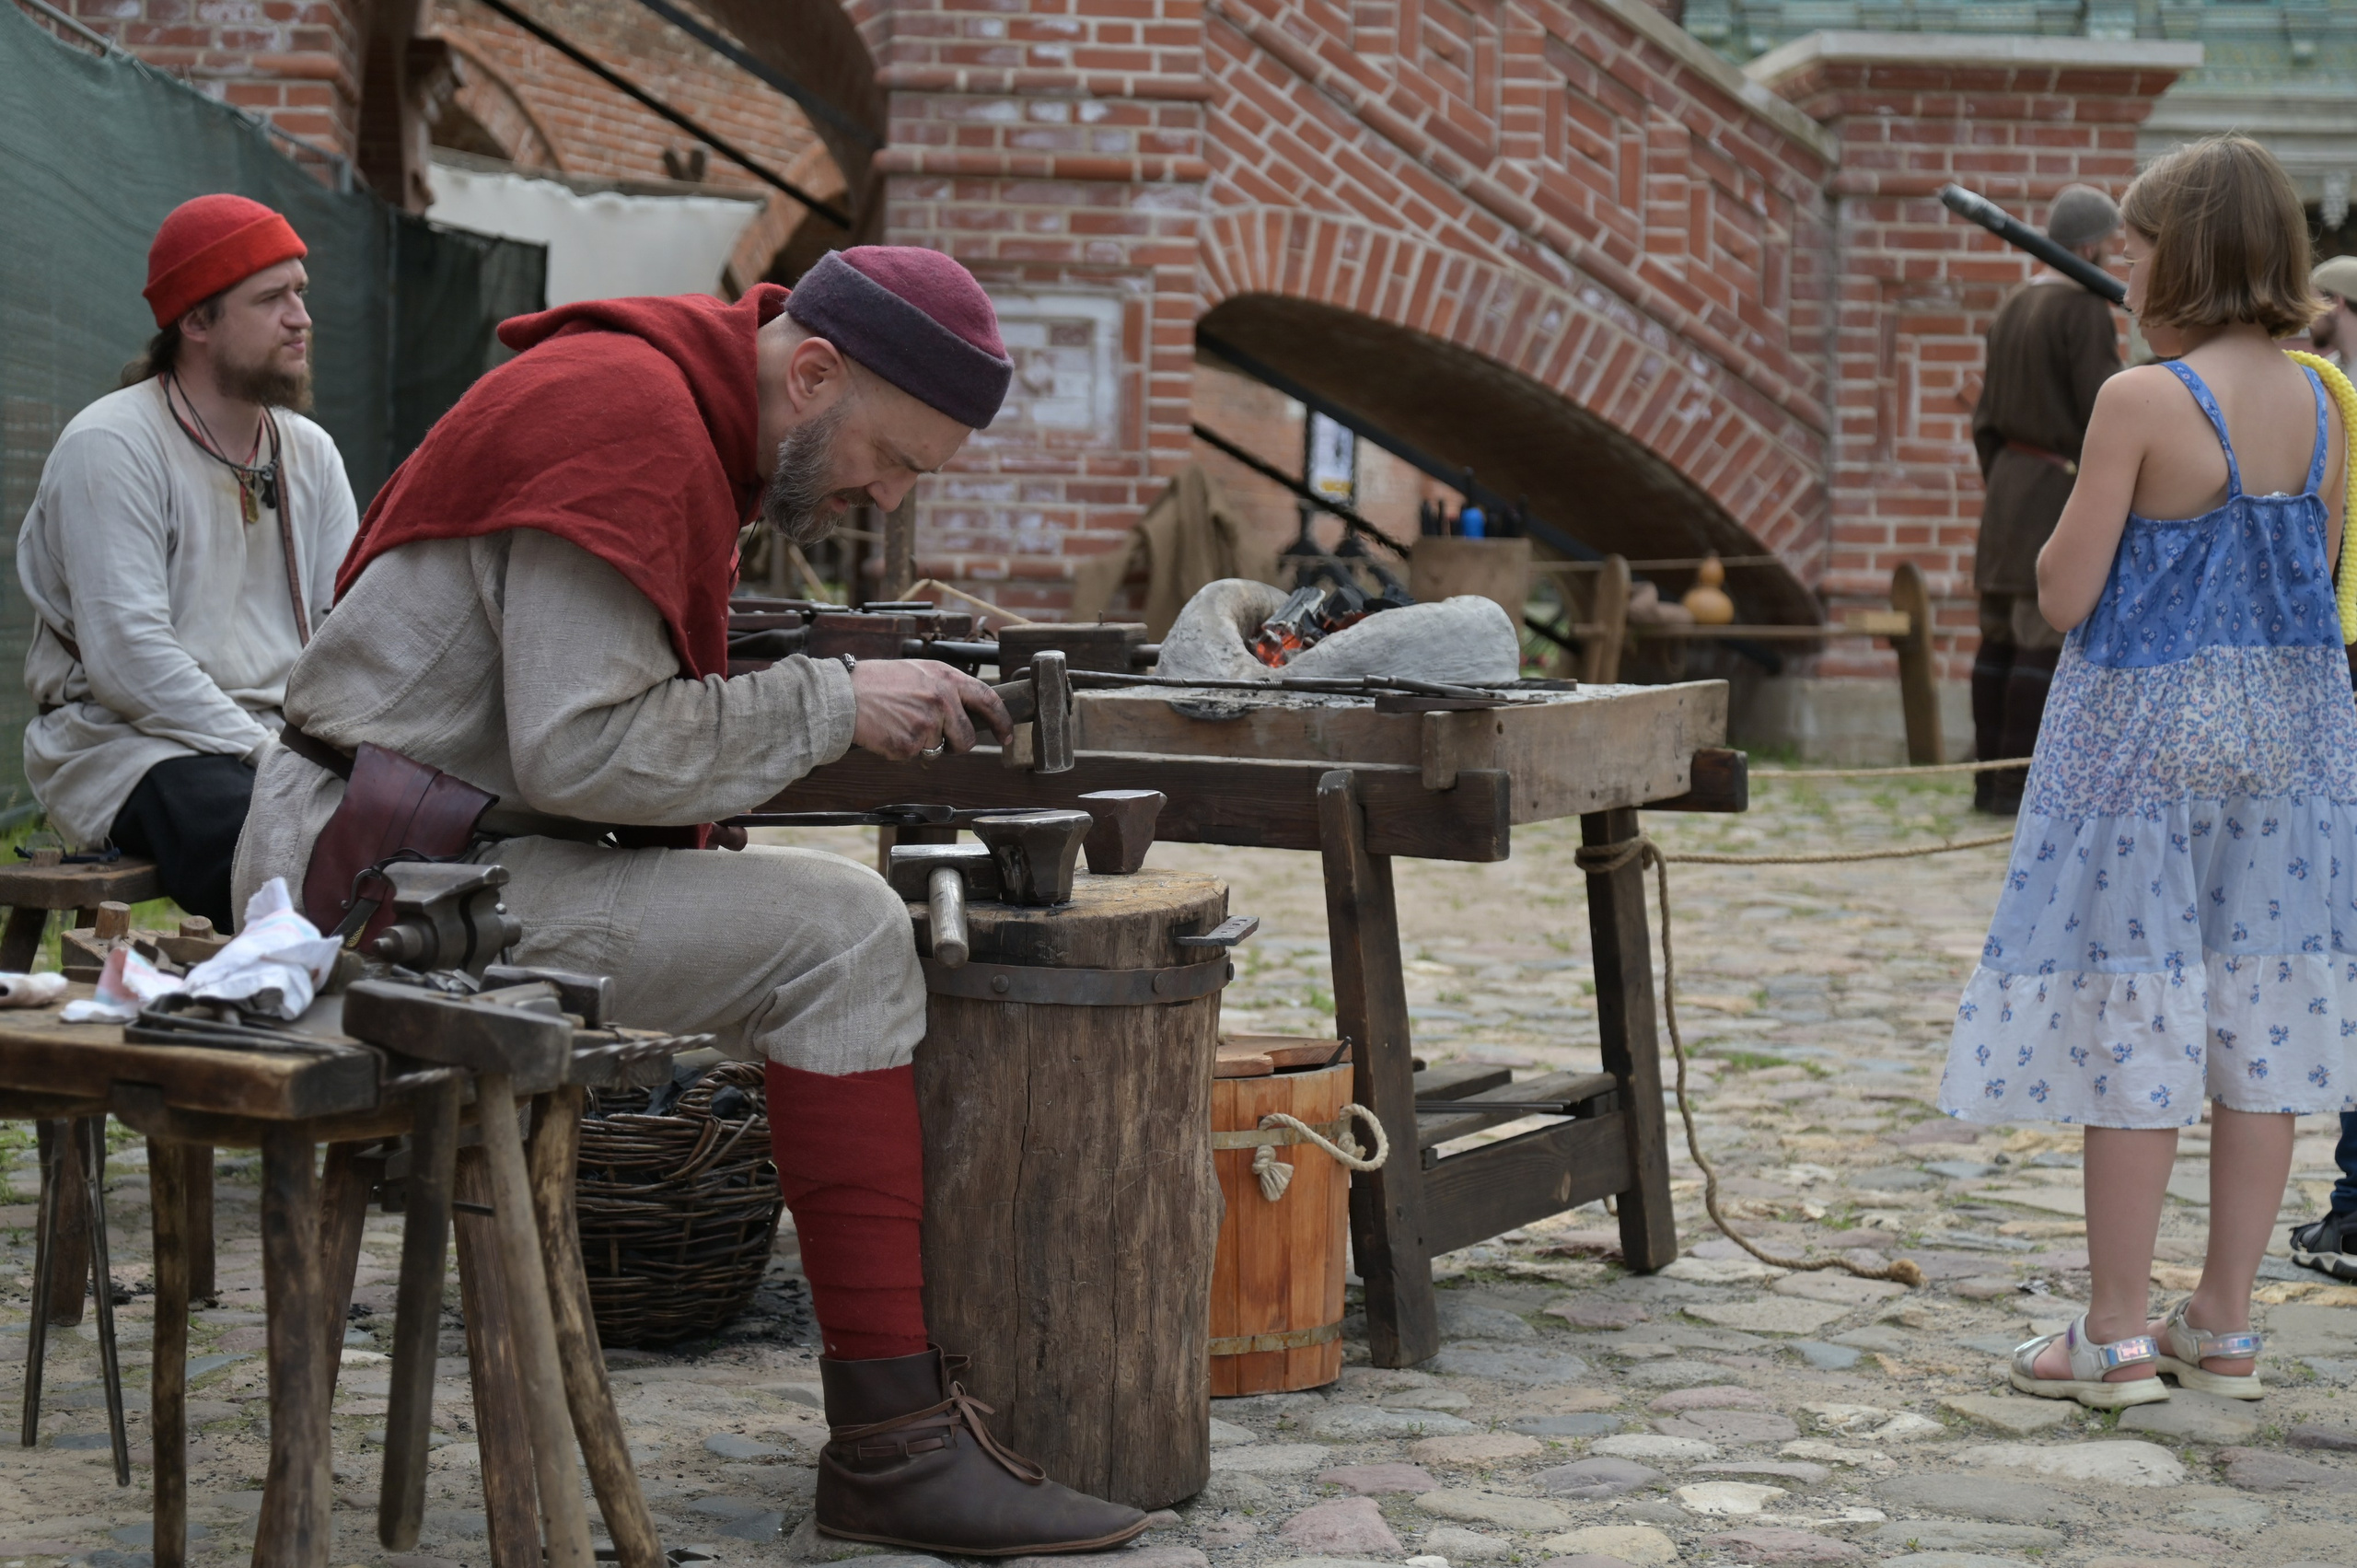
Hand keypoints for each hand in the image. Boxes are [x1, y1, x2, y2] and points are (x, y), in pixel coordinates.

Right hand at [850, 659, 1013, 759]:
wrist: (844, 695)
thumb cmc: (877, 682)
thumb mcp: (918, 671)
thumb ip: (945, 687)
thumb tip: (968, 709)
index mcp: (946, 677)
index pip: (989, 700)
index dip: (1002, 721)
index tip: (1007, 734)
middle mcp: (942, 699)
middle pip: (967, 738)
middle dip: (958, 745)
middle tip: (941, 741)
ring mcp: (927, 723)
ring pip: (939, 750)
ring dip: (925, 745)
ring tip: (901, 724)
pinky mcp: (911, 744)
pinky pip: (916, 756)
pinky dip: (903, 750)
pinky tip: (888, 731)